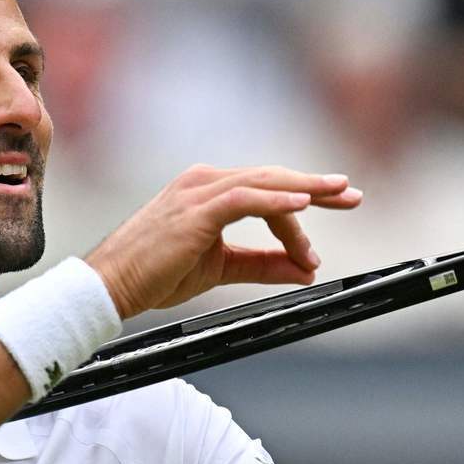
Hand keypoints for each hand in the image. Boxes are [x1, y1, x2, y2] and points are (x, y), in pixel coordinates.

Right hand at [86, 164, 363, 319]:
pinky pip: (245, 198)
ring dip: (304, 194)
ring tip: (338, 199)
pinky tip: (303, 207)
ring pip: (264, 184)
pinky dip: (277, 200)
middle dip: (315, 186)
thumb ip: (263, 264)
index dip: (304, 196)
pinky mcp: (196, 210)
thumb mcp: (221, 268)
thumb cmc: (157, 274)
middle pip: (272, 177)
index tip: (335, 210)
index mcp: (209, 190)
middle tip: (352, 195)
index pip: (267, 187)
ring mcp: (199, 192)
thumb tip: (306, 268)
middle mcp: (205, 182)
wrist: (111, 286)